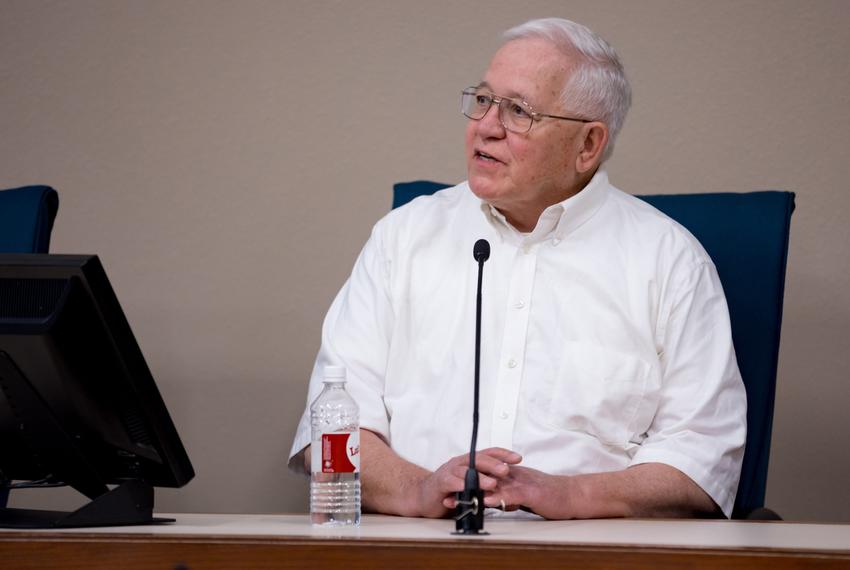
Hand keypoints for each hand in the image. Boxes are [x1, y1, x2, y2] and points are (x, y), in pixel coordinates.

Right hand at [415, 448, 521, 517]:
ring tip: (492, 484)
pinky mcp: (440, 482)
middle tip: (506, 470)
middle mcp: (460, 463)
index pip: (489, 453)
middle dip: (494, 464)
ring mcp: (450, 471)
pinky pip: (450, 482)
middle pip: (478, 459)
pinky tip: (467, 488)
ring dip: (480, 477)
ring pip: (466, 471)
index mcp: (470, 462)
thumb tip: (511, 492)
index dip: (503, 454)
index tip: (518, 458)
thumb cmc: (451, 492)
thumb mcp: (473, 489)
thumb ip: (488, 488)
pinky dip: (459, 485)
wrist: (425, 497)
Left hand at [442, 464, 564, 517]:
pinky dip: (497, 498)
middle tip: (448, 495)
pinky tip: (486, 502)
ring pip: (494, 485)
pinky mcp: (531, 492)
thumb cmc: (553, 496)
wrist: (573, 495)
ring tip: (459, 500)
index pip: (486, 477)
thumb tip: (499, 501)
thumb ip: (511, 495)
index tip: (453, 491)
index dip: (468, 483)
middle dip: (465, 487)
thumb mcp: (527, 495)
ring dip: (475, 492)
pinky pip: (511, 493)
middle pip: (485, 479)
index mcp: (512, 475)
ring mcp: (522, 483)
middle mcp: (514, 476)